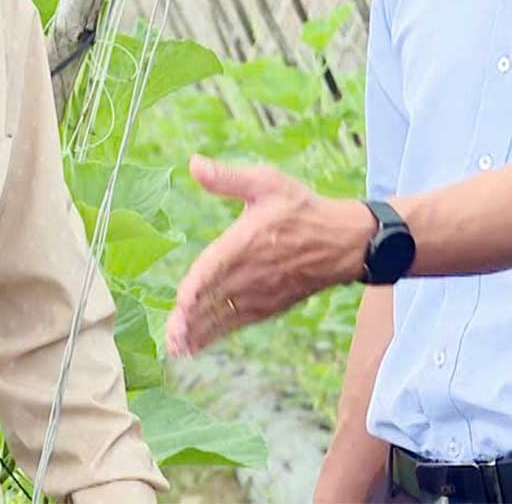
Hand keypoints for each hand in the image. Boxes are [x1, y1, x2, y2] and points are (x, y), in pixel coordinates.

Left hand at [164, 156, 374, 357]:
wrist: (342, 241)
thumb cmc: (302, 210)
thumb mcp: (268, 183)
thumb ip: (228, 178)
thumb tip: (194, 163)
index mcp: (246, 240)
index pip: (216, 265)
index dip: (198, 284)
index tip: (181, 301)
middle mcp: (251, 272)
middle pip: (214, 298)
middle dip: (190, 319)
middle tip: (169, 335)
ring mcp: (259, 293)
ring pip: (222, 316)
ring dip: (198, 332)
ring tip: (175, 347)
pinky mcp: (267, 306)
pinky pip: (235, 324)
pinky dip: (215, 336)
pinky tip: (194, 346)